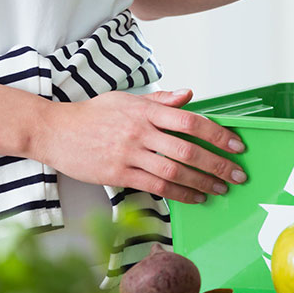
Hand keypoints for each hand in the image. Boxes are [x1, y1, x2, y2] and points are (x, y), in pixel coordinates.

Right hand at [36, 89, 246, 203]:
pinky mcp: (119, 174)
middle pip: (188, 150)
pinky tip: (195, 197)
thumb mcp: (126, 99)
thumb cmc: (92, 114)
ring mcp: (129, 154)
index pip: (190, 120)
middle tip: (238, 174)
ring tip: (221, 188)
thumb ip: (160, 100)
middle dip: (218, 164)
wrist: (55, 131)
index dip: (217, 134)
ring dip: (203, 182)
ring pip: (175, 172)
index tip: (236, 145)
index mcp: (145, 110)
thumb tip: (189, 95)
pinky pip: (156, 187)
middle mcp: (140, 131)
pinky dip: (180, 193)